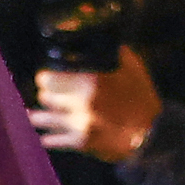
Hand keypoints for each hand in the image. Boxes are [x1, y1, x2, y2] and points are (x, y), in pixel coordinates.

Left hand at [27, 47, 163, 163]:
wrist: (152, 135)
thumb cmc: (143, 100)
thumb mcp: (133, 70)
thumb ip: (118, 54)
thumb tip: (109, 40)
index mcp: (91, 83)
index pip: (50, 79)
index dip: (45, 77)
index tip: (44, 77)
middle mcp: (81, 104)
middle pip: (45, 98)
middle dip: (44, 95)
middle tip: (43, 94)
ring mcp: (79, 125)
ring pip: (44, 120)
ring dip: (38, 117)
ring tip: (32, 115)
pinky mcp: (82, 144)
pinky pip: (54, 141)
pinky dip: (48, 138)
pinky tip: (44, 137)